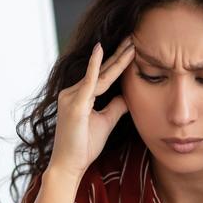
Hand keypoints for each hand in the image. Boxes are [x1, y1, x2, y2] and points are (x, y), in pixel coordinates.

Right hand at [48, 37, 134, 177]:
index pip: (103, 75)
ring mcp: (72, 97)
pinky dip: (95, 65)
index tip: (132, 48)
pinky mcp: (74, 104)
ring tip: (130, 42)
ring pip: (99, 74)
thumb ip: (115, 107)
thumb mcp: (105, 122)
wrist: (69, 166)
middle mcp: (73, 92)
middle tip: (133, 37)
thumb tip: (127, 96)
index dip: (118, 62)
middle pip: (101, 70)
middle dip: (119, 53)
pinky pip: (88, 82)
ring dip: (116, 58)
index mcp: (80, 96)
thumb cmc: (83, 147)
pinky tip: (100, 50)